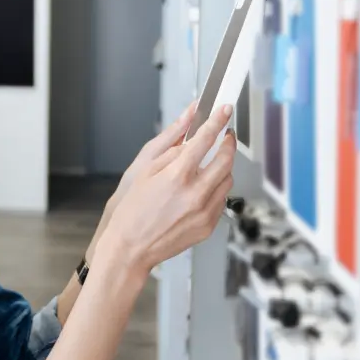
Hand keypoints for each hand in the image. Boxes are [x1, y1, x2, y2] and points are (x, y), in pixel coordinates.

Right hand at [95, 104, 234, 275]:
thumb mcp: (145, 172)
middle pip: (226, 159)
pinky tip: (203, 188)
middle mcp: (196, 193)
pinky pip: (222, 200)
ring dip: (223, 167)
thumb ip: (172, 151)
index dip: (217, 121)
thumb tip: (191, 136)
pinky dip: (217, 189)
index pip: (205, 139)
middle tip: (225, 136)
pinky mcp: (208, 226)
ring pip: (228, 180)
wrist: (131, 248)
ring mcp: (205, 211)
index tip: (224, 111)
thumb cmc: (133, 211)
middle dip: (228, 143)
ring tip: (211, 164)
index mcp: (178, 175)